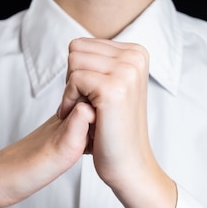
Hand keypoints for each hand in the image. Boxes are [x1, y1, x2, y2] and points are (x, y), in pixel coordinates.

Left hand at [58, 38, 176, 207]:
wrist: (128, 163)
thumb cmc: (113, 129)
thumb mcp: (112, 86)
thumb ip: (99, 62)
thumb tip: (75, 44)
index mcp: (137, 52)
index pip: (83, 44)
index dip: (77, 73)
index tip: (89, 97)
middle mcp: (135, 56)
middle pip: (76, 49)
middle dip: (72, 79)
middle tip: (85, 106)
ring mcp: (127, 70)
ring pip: (73, 62)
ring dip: (70, 91)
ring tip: (86, 112)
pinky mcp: (113, 88)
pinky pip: (74, 80)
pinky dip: (69, 101)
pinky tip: (83, 118)